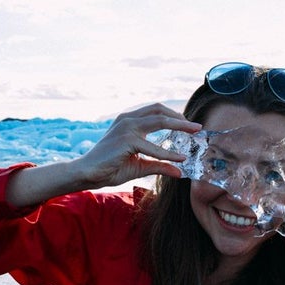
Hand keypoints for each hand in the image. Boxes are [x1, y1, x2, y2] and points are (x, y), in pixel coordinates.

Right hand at [6, 104, 200, 207]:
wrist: (87, 174)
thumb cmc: (110, 168)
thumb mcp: (140, 166)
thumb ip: (160, 165)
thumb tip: (180, 172)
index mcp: (129, 121)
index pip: (156, 111)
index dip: (174, 116)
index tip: (189, 125)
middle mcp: (128, 119)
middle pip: (160, 110)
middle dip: (181, 118)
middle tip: (197, 127)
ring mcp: (126, 127)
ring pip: (159, 121)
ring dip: (180, 126)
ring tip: (194, 133)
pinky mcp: (126, 140)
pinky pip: (152, 146)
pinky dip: (168, 153)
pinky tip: (179, 158)